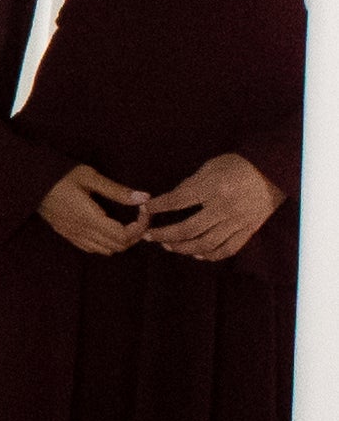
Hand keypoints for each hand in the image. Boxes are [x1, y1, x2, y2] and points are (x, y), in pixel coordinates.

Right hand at [38, 165, 149, 254]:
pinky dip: (106, 244)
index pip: (124, 235)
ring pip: (106, 250)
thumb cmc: (60, 175)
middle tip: (140, 216)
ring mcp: (73, 235)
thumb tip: (144, 198)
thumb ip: (117, 190)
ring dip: (121, 241)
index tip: (145, 211)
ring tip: (128, 222)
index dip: (140, 227)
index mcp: (89, 218)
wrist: (30, 182)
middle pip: (118, 246)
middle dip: (135, 234)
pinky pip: (92, 248)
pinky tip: (108, 229)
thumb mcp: (90, 177)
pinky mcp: (67, 235)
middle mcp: (82, 232)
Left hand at [141, 152, 282, 261]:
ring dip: (183, 248)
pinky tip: (197, 255)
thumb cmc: (239, 164)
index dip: (158, 207)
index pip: (177, 201)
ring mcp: (237, 221)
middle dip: (164, 234)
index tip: (145, 209)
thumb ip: (191, 184)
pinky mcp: (248, 230)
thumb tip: (172, 200)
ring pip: (205, 244)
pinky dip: (210, 256)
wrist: (274, 169)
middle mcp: (224, 207)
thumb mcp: (211, 166)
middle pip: (188, 229)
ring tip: (169, 246)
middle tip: (150, 236)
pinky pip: (227, 250)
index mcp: (213, 187)